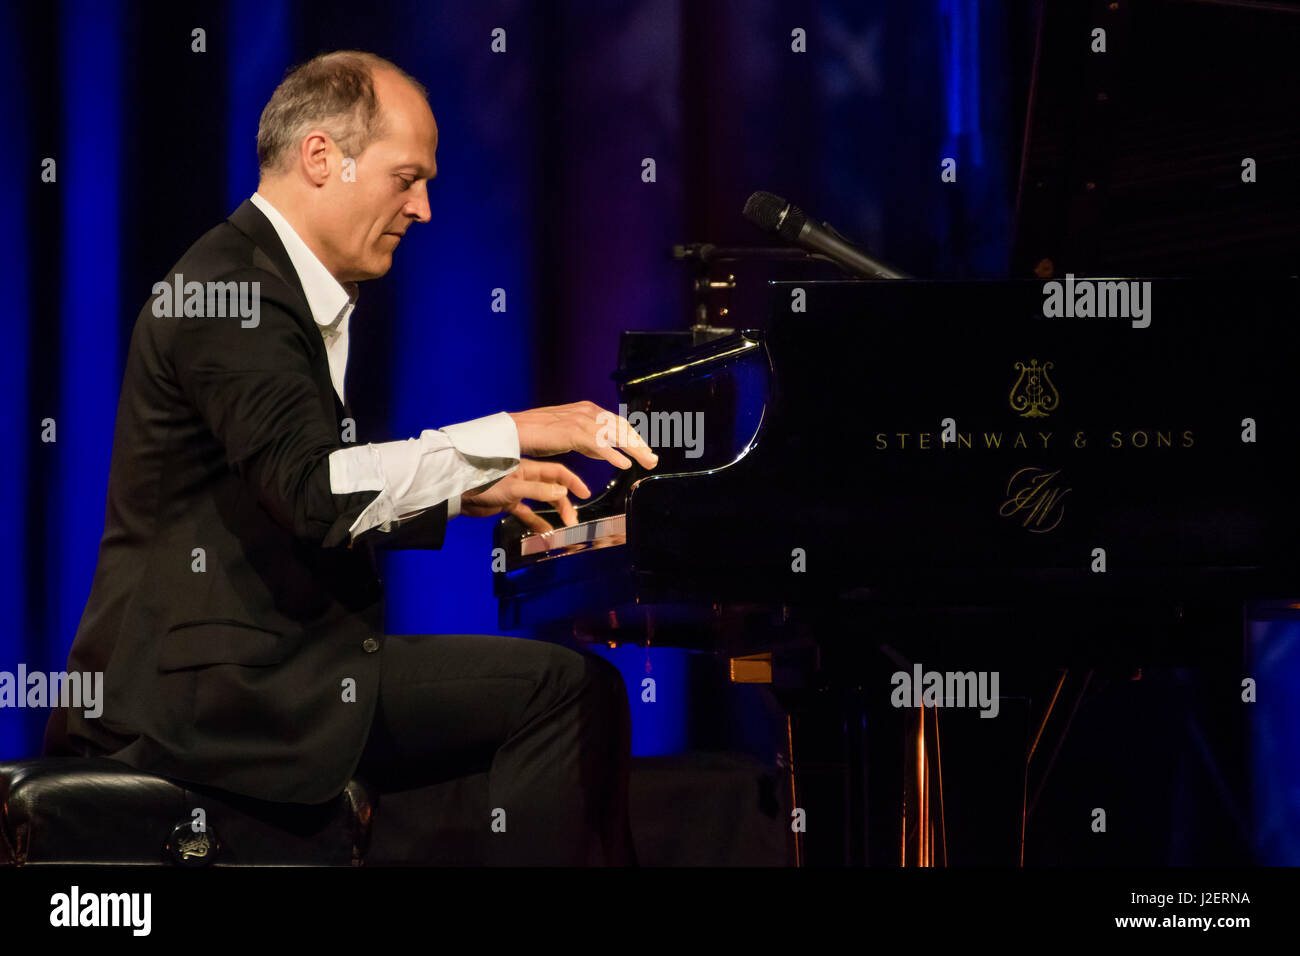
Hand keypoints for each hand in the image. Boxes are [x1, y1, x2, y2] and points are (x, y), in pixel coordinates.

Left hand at [458, 458, 591, 532]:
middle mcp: (525, 478)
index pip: (556, 473)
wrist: (458, 494)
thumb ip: (537, 491)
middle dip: (564, 504)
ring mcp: (517, 491)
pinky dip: (536, 521)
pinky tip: (545, 532)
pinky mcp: (508, 503)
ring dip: (553, 513)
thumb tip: (561, 493)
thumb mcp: (513, 488)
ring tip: (563, 528)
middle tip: (572, 520)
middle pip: (552, 489)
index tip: (585, 493)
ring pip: (541, 502)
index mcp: (527, 468)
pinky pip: (527, 513)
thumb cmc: (482, 484)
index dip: (572, 482)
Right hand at [507, 401, 658, 469]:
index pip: (618, 422)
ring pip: (615, 435)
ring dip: (634, 450)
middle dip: (639, 444)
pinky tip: (624, 464)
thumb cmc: (538, 433)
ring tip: (647, 462)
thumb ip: (590, 442)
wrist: (516, 430)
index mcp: (588, 410)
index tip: (645, 450)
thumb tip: (609, 452)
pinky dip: (613, 455)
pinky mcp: (573, 432)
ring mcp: (581, 421)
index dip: (634, 437)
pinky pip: (599, 445)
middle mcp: (588, 412)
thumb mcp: (570, 435)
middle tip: (653, 459)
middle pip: (621, 428)